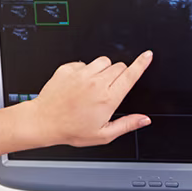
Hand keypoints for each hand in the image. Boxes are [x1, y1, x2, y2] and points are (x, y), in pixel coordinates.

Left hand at [25, 52, 153, 147]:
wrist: (44, 122)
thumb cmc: (72, 130)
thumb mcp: (104, 135)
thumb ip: (127, 125)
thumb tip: (144, 119)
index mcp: (108, 98)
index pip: (130, 75)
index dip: (142, 64)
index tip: (147, 55)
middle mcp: (96, 83)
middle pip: (119, 66)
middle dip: (119, 74)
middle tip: (109, 90)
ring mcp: (81, 74)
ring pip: (103, 61)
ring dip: (104, 70)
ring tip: (94, 86)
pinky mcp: (68, 69)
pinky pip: (84, 62)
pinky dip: (85, 70)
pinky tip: (79, 85)